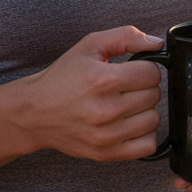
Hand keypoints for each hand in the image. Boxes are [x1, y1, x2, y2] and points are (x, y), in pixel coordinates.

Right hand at [12, 27, 164, 161]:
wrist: (33, 113)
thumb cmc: (62, 78)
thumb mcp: (89, 46)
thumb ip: (126, 37)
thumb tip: (157, 43)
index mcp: (103, 80)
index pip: (152, 73)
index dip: (144, 68)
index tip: (131, 71)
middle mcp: (106, 110)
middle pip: (154, 96)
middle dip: (143, 88)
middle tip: (124, 88)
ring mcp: (107, 135)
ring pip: (154, 120)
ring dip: (144, 111)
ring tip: (125, 106)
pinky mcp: (107, 153)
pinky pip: (148, 145)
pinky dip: (144, 134)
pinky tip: (129, 125)